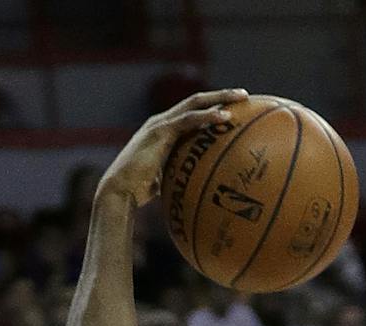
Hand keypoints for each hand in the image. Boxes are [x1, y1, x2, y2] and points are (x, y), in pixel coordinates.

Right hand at [97, 88, 249, 206]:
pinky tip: (225, 117)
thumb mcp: (168, 178)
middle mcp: (162, 122)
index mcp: (165, 130)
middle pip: (197, 101)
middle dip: (221, 95)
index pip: (193, 112)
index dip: (213, 107)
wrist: (121, 190)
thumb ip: (181, 174)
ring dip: (220, 98)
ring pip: (194, 103)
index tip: (236, 107)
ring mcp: (160, 124)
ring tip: (242, 97)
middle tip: (244, 94)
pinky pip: (188, 120)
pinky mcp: (159, 132)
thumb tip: (201, 186)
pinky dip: (207, 117)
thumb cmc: (142, 191)